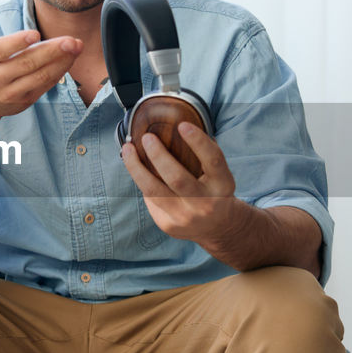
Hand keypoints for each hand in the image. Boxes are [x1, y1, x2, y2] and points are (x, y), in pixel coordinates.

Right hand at [0, 1, 81, 116]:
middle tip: (71, 40)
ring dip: (61, 62)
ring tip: (76, 47)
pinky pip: (43, 87)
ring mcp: (8, 93)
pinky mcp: (21, 102)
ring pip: (38, 76)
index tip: (35, 34)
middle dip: (51, 51)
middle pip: (25, 63)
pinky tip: (69, 60)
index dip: (17, 43)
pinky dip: (58, 73)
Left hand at [121, 121, 239, 243]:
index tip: (182, 125)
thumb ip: (204, 155)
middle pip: (177, 178)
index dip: (198, 141)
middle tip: (147, 137)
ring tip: (128, 149)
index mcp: (223, 185)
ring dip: (136, 167)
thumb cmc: (213, 190)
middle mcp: (205, 204)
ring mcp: (185, 217)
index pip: (213, 160)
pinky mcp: (168, 224)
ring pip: (153, 190)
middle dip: (158, 155)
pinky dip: (142, 180)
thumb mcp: (219, 175)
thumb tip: (177, 125)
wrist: (216, 228)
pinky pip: (150, 198)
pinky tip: (137, 168)